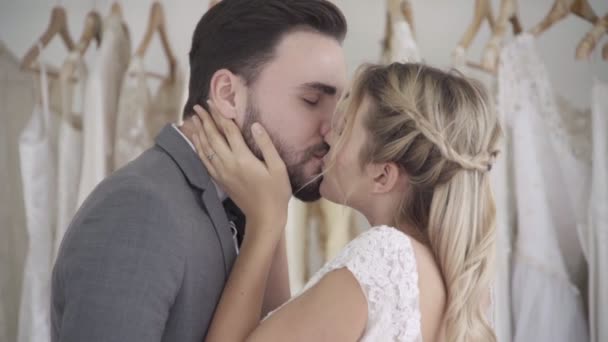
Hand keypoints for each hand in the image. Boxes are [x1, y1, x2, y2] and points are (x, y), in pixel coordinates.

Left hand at [190, 102, 290, 232]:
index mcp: (243, 158)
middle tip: (198, 107)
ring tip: (193, 120)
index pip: (228, 131)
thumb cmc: (276, 192)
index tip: (212, 102)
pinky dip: (199, 149)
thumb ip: (266, 145)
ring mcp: (222, 173)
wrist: (265, 217)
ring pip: (205, 149)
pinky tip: (197, 143)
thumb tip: (255, 124)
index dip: (220, 115)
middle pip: (213, 137)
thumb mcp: (278, 167)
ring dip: (199, 133)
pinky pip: (205, 161)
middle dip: (205, 120)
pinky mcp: (220, 180)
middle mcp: (228, 164)